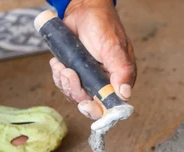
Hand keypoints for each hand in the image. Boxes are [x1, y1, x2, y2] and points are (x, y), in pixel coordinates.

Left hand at [50, 0, 136, 119]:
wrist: (83, 8)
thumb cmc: (103, 25)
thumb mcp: (114, 48)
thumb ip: (121, 72)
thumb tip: (125, 95)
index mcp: (118, 80)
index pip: (110, 106)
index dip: (98, 110)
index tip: (86, 104)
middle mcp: (104, 82)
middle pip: (89, 103)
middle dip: (75, 91)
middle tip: (70, 74)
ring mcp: (88, 78)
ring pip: (74, 94)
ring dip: (64, 82)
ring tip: (63, 65)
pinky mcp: (74, 72)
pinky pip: (64, 84)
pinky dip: (58, 76)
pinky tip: (59, 63)